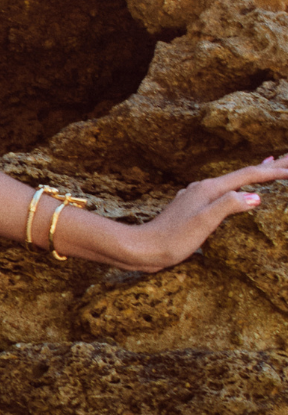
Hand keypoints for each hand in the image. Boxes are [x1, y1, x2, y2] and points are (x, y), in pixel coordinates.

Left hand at [126, 155, 287, 270]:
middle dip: (267, 166)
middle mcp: (204, 188)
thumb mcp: (204, 222)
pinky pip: (223, 192)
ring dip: (253, 174)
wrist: (143, 248)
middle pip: (242, 173)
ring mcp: (198, 197)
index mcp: (209, 189)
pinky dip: (238, 187)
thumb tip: (256, 195)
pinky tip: (237, 190)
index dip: (272, 171)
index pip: (248, 175)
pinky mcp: (194, 208)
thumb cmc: (172, 238)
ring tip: (270, 166)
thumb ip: (229, 206)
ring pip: (233, 182)